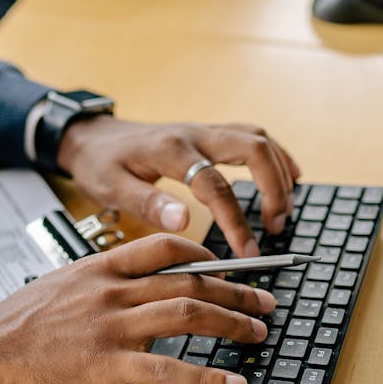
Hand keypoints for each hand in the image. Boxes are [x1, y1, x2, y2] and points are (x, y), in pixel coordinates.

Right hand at [0, 234, 275, 383]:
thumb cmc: (9, 329)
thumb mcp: (55, 290)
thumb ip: (94, 288)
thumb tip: (125, 298)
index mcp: (98, 268)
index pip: (164, 246)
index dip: (204, 253)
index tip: (226, 267)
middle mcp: (110, 290)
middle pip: (189, 278)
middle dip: (236, 289)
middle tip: (265, 302)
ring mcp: (109, 325)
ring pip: (188, 312)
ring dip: (232, 322)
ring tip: (259, 335)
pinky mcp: (105, 364)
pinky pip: (168, 367)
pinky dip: (207, 377)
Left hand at [58, 117, 299, 258]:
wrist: (92, 137)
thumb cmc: (101, 164)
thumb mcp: (112, 187)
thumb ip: (147, 204)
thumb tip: (183, 221)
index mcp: (170, 152)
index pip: (215, 185)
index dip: (236, 220)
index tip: (248, 252)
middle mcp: (194, 135)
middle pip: (252, 148)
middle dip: (272, 189)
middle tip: (276, 227)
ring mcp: (204, 131)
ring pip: (257, 139)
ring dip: (278, 172)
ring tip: (285, 210)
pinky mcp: (208, 134)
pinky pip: (251, 136)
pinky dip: (275, 155)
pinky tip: (290, 175)